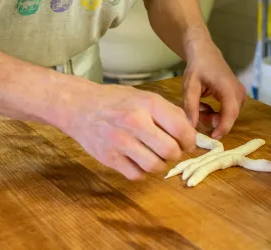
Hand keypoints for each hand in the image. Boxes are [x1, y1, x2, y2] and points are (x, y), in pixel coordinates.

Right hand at [62, 83, 195, 180]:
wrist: (80, 106)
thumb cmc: (118, 100)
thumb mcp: (146, 97)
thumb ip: (169, 113)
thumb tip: (190, 132)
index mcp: (149, 104)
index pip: (181, 129)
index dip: (190, 140)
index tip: (188, 143)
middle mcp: (135, 122)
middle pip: (170, 151)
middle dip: (177, 154)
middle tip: (173, 151)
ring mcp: (120, 141)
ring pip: (154, 166)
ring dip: (160, 165)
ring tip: (156, 156)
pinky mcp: (108, 158)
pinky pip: (136, 175)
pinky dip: (142, 172)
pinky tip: (140, 161)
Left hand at [182, 40, 245, 137]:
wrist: (206, 53)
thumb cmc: (198, 67)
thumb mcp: (190, 86)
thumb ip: (191, 107)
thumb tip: (191, 128)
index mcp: (228, 88)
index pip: (230, 113)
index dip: (223, 128)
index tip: (212, 137)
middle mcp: (239, 92)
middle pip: (229, 117)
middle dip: (212, 120)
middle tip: (197, 112)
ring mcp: (240, 95)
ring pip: (228, 116)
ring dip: (213, 117)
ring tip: (200, 105)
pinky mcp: (238, 96)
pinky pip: (228, 112)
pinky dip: (217, 113)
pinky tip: (206, 104)